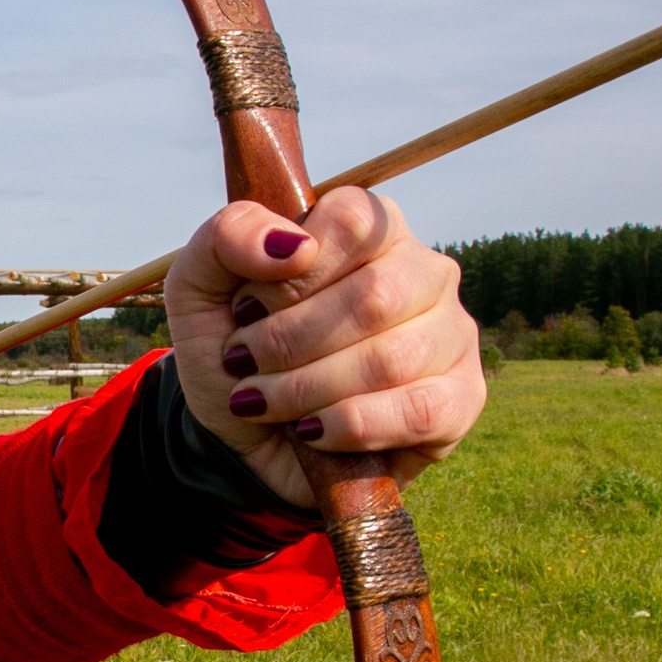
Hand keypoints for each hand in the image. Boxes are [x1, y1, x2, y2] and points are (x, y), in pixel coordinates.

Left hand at [164, 186, 484, 508]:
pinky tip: (313, 432)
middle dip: (288, 341)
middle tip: (244, 363)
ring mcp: (452, 334)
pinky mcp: (461, 400)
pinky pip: (419, 411)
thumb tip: (292, 245)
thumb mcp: (200, 288)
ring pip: (392, 357)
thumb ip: (227, 237)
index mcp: (371, 230)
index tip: (245, 308)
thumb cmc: (233, 353)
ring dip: (307, 389)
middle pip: (374, 295)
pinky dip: (351, 426)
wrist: (243, 440)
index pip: (353, 220)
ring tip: (263, 401)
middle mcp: (424, 272)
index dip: (291, 274)